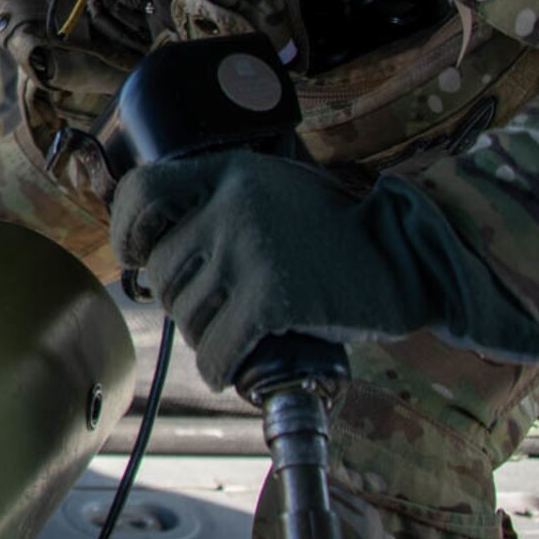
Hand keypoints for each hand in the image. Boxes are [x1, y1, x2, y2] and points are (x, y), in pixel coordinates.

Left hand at [110, 150, 538, 390]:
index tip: (135, 255)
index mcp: (228, 170)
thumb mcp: (271, 191)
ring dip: (204, 333)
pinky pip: (217, 347)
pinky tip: (232, 367)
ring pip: (188, 313)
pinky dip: (220, 366)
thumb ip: (219, 204)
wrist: (410, 258)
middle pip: (165, 269)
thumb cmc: (334, 233)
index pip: (143, 190)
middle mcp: (232, 204)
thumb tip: (153, 249)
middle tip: (214, 309)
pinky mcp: (272, 297)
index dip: (127, 229)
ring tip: (234, 332)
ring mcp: (251, 250)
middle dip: (182, 298)